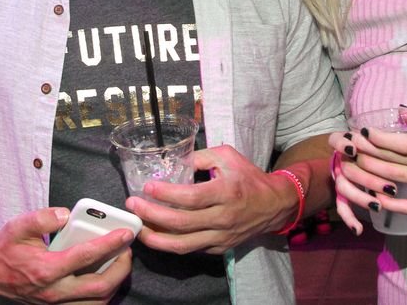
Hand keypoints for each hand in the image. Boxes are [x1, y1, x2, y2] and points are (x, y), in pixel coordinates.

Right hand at [0, 207, 133, 303]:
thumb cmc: (5, 248)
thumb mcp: (18, 226)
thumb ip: (42, 218)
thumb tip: (66, 215)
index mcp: (46, 270)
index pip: (85, 257)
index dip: (109, 244)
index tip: (126, 234)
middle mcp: (54, 291)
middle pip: (99, 287)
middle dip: (121, 269)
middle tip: (128, 250)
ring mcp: (57, 303)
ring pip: (96, 302)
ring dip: (115, 283)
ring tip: (121, 262)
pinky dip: (103, 293)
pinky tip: (108, 275)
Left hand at [126, 145, 295, 254]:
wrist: (273, 205)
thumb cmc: (248, 177)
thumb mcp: (228, 156)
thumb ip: (200, 156)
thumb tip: (174, 162)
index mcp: (226, 192)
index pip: (190, 197)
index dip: (166, 194)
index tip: (147, 187)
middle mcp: (223, 217)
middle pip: (181, 223)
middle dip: (152, 215)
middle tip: (133, 206)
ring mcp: (221, 236)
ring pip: (183, 244)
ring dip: (156, 237)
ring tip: (138, 227)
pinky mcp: (220, 248)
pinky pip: (191, 249)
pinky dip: (170, 244)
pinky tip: (157, 234)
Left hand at [329, 112, 406, 224]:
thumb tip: (401, 114)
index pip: (404, 142)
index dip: (379, 138)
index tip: (363, 132)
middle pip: (396, 159)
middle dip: (369, 152)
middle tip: (350, 145)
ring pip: (398, 179)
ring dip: (373, 172)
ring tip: (355, 164)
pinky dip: (391, 203)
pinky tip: (374, 197)